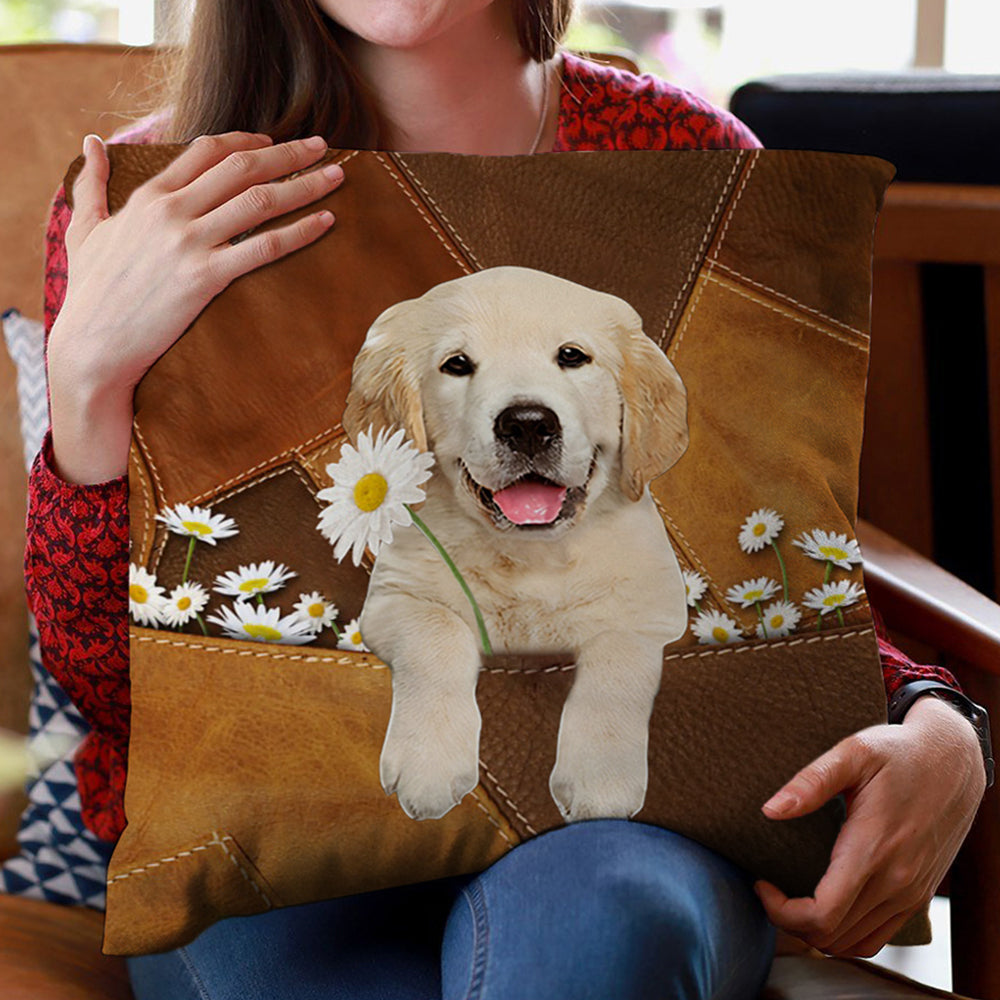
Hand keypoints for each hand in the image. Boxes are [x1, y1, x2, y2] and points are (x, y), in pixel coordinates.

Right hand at [50, 129, 344, 394]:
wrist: (92, 344)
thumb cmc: (91, 292)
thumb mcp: (83, 230)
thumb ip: (91, 184)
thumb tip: (91, 142)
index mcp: (149, 196)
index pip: (207, 150)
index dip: (247, 141)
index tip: (274, 142)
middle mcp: (172, 211)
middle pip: (242, 167)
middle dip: (288, 153)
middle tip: (323, 146)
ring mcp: (190, 243)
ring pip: (260, 200)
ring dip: (304, 184)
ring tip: (337, 176)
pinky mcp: (206, 277)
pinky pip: (265, 246)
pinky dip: (300, 231)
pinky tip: (326, 222)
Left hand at [753, 695, 986, 957]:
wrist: (953, 762)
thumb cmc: (899, 753)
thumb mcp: (853, 752)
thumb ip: (811, 782)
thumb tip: (771, 810)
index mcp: (873, 849)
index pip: (822, 914)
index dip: (781, 911)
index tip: (761, 882)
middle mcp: (896, 881)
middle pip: (832, 936)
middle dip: (789, 921)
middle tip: (769, 888)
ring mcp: (910, 893)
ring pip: (854, 943)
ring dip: (816, 932)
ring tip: (791, 898)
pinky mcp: (918, 895)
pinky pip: (877, 936)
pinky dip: (845, 934)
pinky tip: (825, 905)